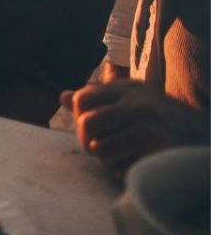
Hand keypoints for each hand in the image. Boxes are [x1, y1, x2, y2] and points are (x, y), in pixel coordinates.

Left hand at [65, 80, 208, 171]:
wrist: (207, 142)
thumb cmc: (166, 128)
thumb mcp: (134, 106)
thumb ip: (99, 102)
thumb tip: (63, 96)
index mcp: (130, 88)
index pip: (82, 99)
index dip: (81, 119)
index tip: (96, 131)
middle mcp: (138, 101)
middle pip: (85, 123)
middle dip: (88, 142)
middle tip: (104, 150)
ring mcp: (148, 123)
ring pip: (97, 147)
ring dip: (106, 159)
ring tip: (123, 157)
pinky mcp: (155, 147)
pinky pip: (116, 166)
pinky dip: (121, 171)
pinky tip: (138, 166)